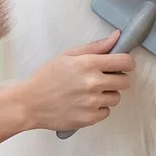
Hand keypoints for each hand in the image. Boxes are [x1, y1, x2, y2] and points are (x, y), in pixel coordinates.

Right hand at [15, 34, 135, 132]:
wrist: (29, 103)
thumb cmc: (46, 78)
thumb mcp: (68, 56)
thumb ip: (96, 47)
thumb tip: (117, 37)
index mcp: (89, 64)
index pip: (126, 62)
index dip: (126, 63)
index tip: (121, 65)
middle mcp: (93, 83)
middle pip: (126, 82)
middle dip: (117, 79)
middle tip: (103, 80)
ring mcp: (92, 102)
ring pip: (116, 98)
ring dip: (107, 95)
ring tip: (89, 93)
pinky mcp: (90, 118)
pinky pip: (106, 112)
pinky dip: (98, 109)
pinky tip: (84, 104)